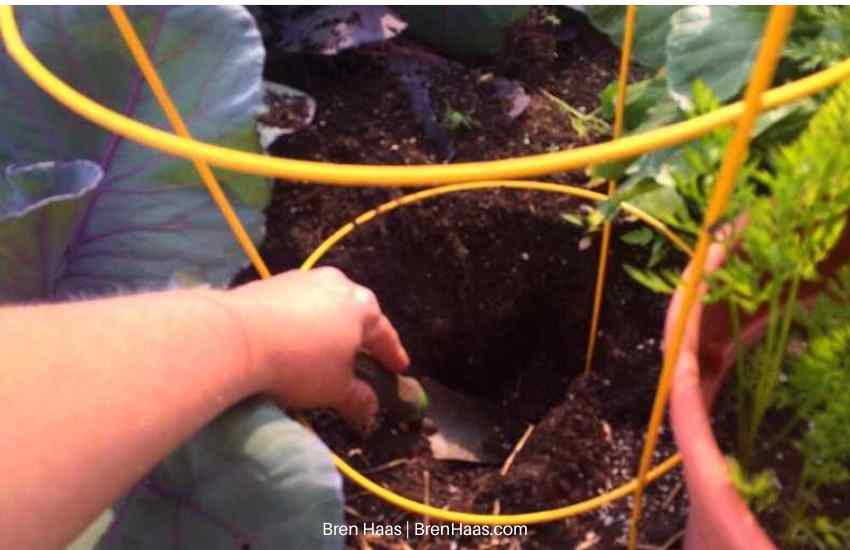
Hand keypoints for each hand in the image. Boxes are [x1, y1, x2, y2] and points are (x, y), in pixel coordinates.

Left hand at [221, 267, 408, 426]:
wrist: (237, 336)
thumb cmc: (301, 363)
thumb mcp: (335, 388)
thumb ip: (358, 398)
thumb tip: (370, 411)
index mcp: (363, 306)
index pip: (385, 334)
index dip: (392, 355)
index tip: (399, 369)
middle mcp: (338, 284)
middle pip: (355, 314)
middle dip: (359, 337)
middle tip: (360, 358)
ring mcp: (303, 278)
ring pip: (325, 306)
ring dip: (328, 327)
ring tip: (323, 349)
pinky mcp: (272, 282)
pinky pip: (296, 305)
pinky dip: (300, 322)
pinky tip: (292, 338)